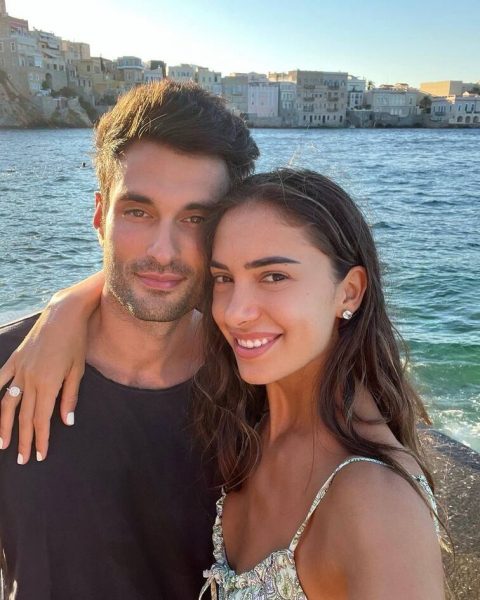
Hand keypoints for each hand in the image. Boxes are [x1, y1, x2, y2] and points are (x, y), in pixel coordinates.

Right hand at [0, 299, 86, 463]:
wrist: (63, 314)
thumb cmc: (76, 342)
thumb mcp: (78, 371)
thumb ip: (70, 397)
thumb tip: (66, 422)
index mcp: (48, 384)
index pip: (42, 420)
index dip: (40, 439)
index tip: (39, 456)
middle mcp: (30, 379)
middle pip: (24, 417)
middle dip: (24, 440)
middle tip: (23, 460)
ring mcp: (19, 369)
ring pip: (8, 403)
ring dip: (4, 426)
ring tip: (3, 444)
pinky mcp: (14, 358)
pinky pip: (0, 379)